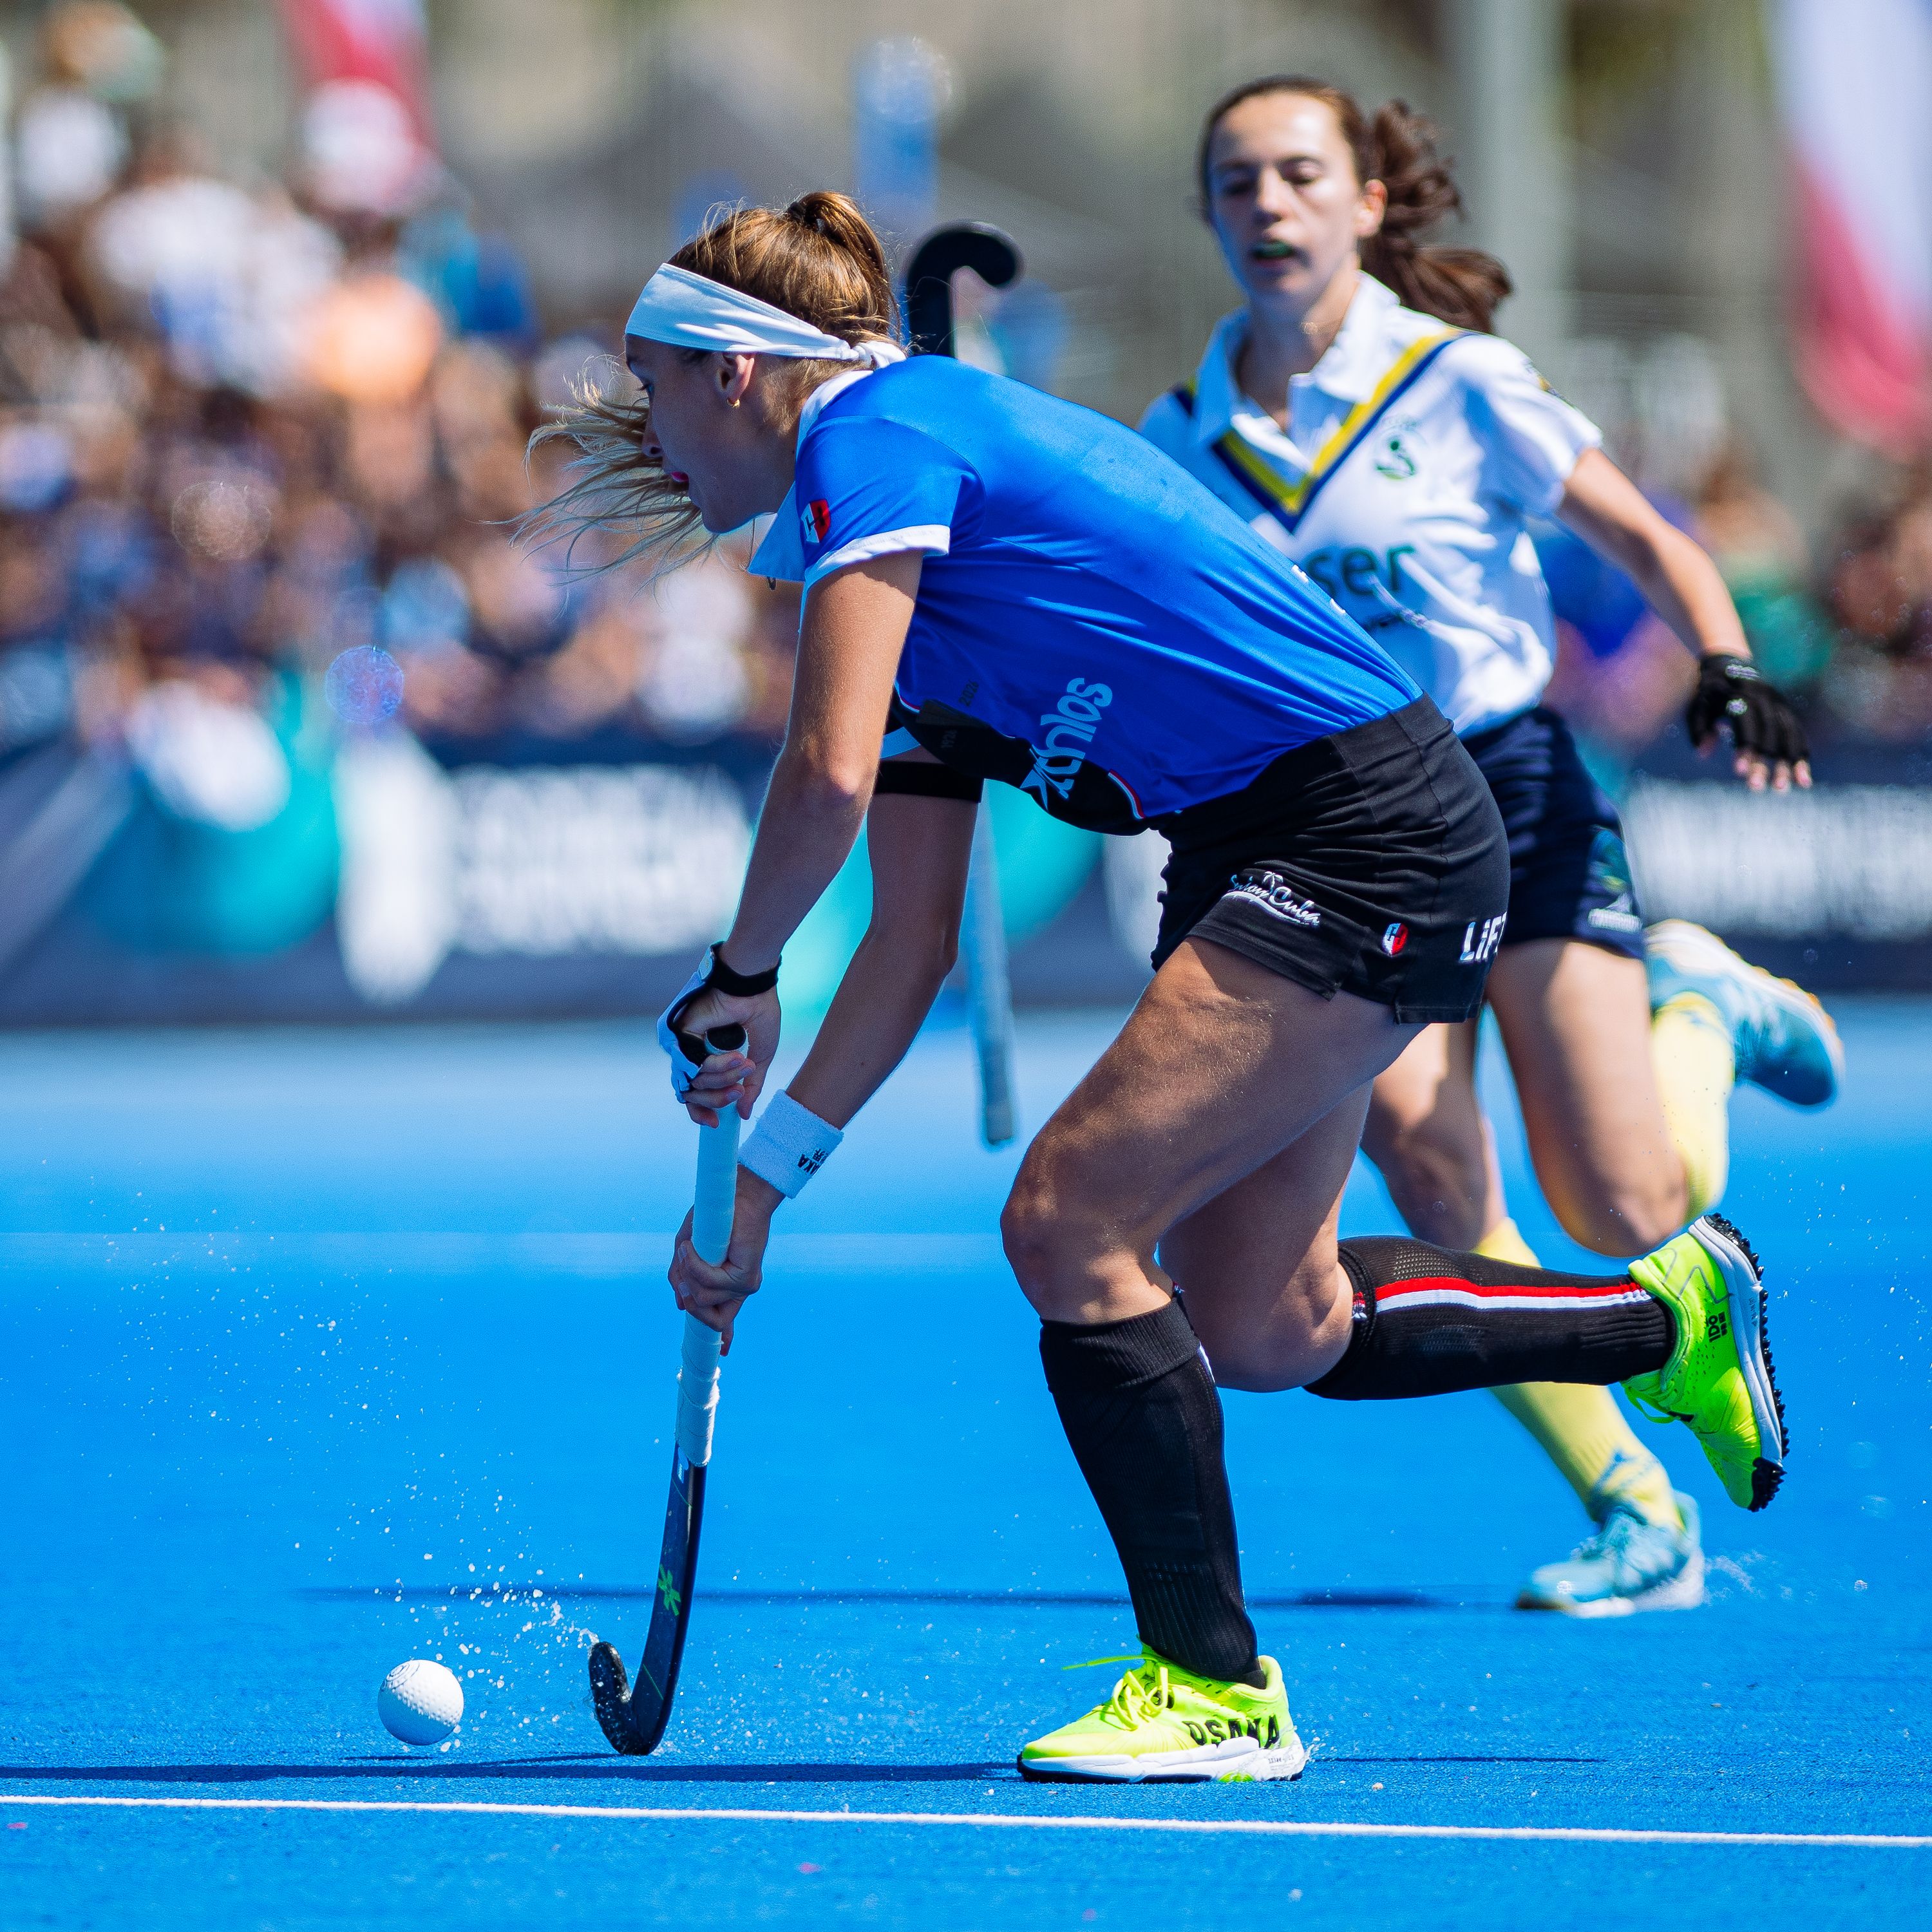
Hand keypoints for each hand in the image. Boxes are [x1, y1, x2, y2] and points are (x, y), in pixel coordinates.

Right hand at [668, 1167, 778, 1350]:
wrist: (735, 1197)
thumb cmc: (714, 1220)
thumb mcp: (688, 1250)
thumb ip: (682, 1276)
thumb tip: (680, 1304)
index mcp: (728, 1286)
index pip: (728, 1319)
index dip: (727, 1338)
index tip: (727, 1353)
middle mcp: (739, 1290)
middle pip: (713, 1323)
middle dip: (690, 1301)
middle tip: (681, 1271)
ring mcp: (744, 1286)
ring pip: (704, 1300)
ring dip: (688, 1274)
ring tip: (689, 1248)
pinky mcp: (746, 1277)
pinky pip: (710, 1284)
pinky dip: (694, 1265)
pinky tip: (692, 1247)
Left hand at [675, 984, 780, 1126]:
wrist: (755, 987)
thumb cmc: (759, 1013)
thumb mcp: (759, 1058)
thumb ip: (749, 1088)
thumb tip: (743, 1114)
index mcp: (705, 1056)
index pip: (693, 1092)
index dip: (702, 1110)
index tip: (717, 1123)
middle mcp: (689, 1052)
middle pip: (690, 1093)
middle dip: (716, 1100)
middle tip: (738, 1095)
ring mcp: (683, 1044)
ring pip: (693, 1082)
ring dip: (724, 1079)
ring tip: (746, 1064)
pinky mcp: (680, 1035)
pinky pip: (695, 1066)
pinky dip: (718, 1067)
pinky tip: (737, 1057)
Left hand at [1686, 653, 1810, 792]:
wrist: (1729, 662)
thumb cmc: (1708, 691)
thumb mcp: (1697, 704)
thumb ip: (1699, 727)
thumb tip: (1704, 753)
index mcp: (1739, 693)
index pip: (1745, 722)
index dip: (1744, 746)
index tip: (1740, 772)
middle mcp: (1763, 697)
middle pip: (1769, 731)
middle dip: (1764, 761)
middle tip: (1756, 788)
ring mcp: (1778, 702)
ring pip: (1788, 733)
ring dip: (1788, 762)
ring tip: (1783, 789)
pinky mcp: (1786, 710)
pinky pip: (1797, 734)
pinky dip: (1801, 756)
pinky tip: (1802, 779)